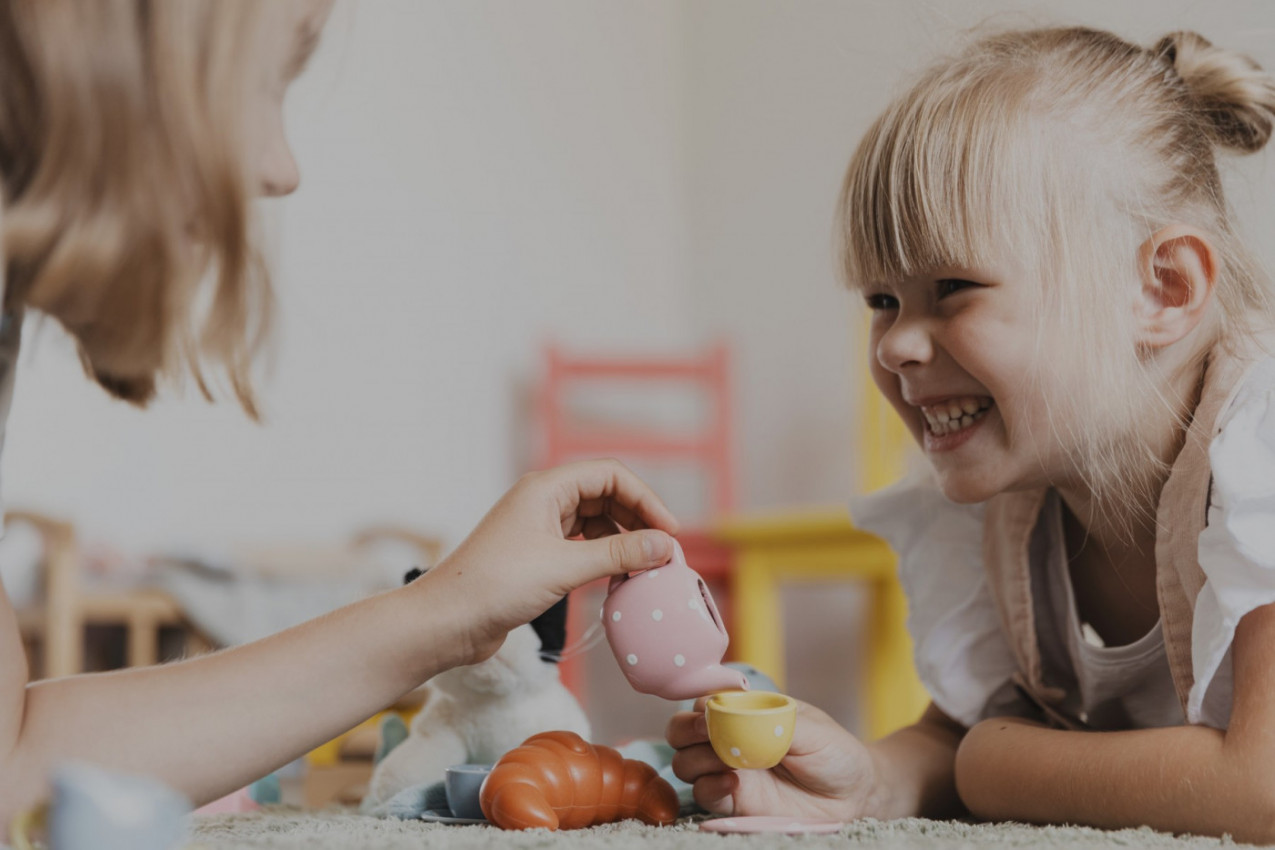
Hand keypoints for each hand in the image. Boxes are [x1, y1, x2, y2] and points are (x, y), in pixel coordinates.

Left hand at [417, 459, 678, 664]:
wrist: (447, 621)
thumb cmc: (496, 586)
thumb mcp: (565, 568)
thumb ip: (619, 554)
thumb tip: (666, 546)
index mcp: (546, 487)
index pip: (610, 475)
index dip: (645, 499)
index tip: (669, 531)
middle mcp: (542, 500)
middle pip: (605, 495)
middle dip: (637, 519)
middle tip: (662, 552)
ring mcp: (538, 527)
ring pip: (594, 521)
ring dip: (622, 539)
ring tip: (643, 567)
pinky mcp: (536, 554)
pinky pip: (581, 545)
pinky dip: (603, 556)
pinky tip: (616, 577)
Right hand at [667, 697, 883, 819]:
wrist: (852, 796)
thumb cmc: (833, 752)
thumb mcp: (810, 728)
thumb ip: (773, 720)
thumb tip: (738, 715)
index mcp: (743, 713)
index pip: (705, 702)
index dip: (701, 704)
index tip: (711, 710)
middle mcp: (728, 740)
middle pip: (680, 731)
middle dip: (686, 729)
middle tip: (706, 732)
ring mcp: (728, 770)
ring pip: (684, 763)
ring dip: (697, 759)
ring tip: (727, 760)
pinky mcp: (734, 801)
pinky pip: (703, 794)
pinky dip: (710, 787)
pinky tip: (734, 783)